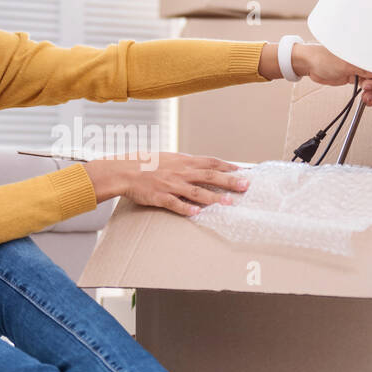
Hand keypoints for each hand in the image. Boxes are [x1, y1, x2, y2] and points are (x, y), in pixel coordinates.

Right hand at [94, 152, 249, 216]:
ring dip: (213, 197)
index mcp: (184, 161)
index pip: (210, 162)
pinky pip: (175, 204)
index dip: (227, 166)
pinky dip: (186, 208)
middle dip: (229, 181)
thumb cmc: (147, 164)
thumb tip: (203, 166)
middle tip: (245, 186)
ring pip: (196, 191)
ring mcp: (171, 185)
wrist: (125, 170)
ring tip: (228, 203)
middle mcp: (181, 172)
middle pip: (209, 176)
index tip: (242, 171)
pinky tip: (197, 213)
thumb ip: (186, 163)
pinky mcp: (160, 197)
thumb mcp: (169, 158)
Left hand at [295, 43, 371, 106]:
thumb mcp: (344, 64)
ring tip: (366, 98)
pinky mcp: (355, 76)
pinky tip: (367, 100)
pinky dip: (368, 94)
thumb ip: (362, 69)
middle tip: (367, 92)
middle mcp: (364, 59)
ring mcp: (360, 68)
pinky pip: (367, 86)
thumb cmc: (322, 58)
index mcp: (364, 51)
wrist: (309, 64)